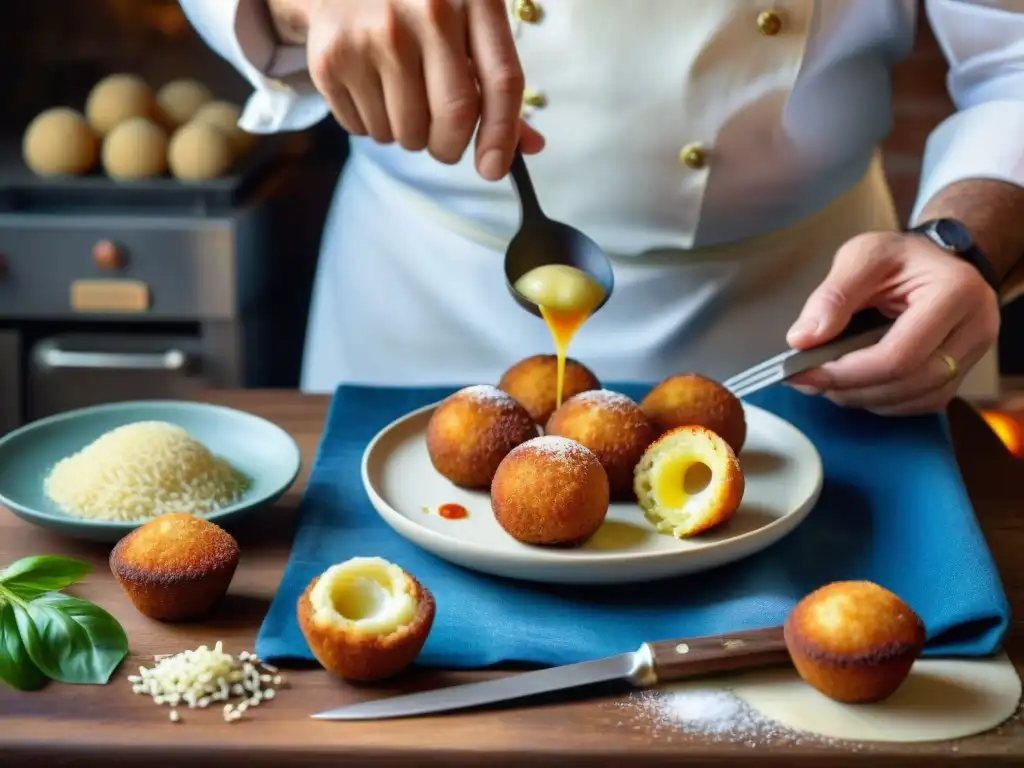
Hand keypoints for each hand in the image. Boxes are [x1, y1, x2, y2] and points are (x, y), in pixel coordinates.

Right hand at [299, 0, 544, 179]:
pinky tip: (369, 87)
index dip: (501, 135)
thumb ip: (498, 83)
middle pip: (453, 116)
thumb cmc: (419, 7)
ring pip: (404, 133)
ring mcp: (375, 34)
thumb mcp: (467, 23)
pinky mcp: (333, 58)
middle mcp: (426, 11)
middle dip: (450, 147)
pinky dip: (372, 125)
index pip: (502, 82)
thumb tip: (530, 148)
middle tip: (442, 143)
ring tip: (398, 97)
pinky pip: (363, 130)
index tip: (493, 169)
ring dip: (407, 136)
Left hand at [785, 231, 1000, 414]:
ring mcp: (973, 354)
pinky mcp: (963, 371)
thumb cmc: (900, 256)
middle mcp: (976, 328)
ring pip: (918, 399)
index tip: (804, 373)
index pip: (899, 355)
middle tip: (809, 382)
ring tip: (828, 383)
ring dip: (866, 399)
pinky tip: (857, 386)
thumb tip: (802, 340)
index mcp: (955, 293)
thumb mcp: (862, 256)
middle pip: (910, 382)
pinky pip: (924, 402)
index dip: (847, 373)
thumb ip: (832, 296)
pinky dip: (885, 401)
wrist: (934, 260)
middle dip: (852, 389)